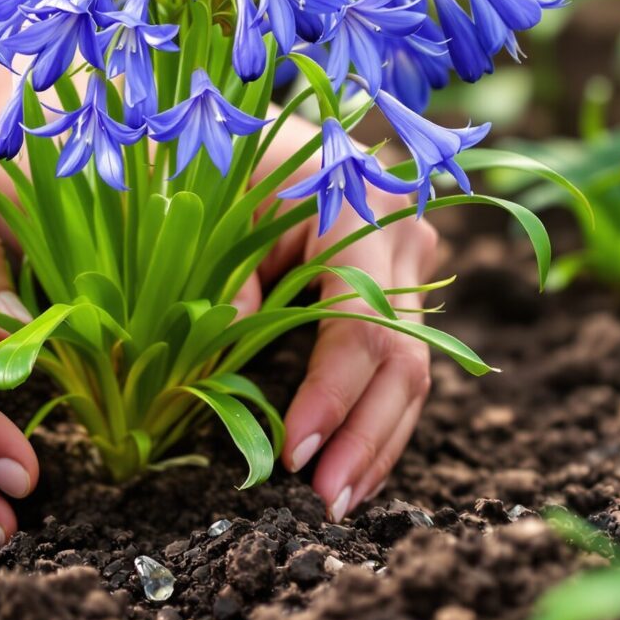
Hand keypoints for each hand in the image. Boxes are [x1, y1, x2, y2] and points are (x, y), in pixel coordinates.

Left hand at [250, 112, 439, 521]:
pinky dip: (376, 412)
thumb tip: (225, 347)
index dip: (331, 397)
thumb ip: (218, 277)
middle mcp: (402, 229)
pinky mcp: (401, 278)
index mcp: (357, 203)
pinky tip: (352, 463)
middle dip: (366, 439)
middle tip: (327, 504)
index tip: (292, 455)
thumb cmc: (214, 155)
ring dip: (379, 439)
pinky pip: (400, 356)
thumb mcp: (204, 205)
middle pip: (405, 355)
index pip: (360, 323)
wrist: (243, 115)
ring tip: (340, 499)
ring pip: (415, 366)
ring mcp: (411, 255)